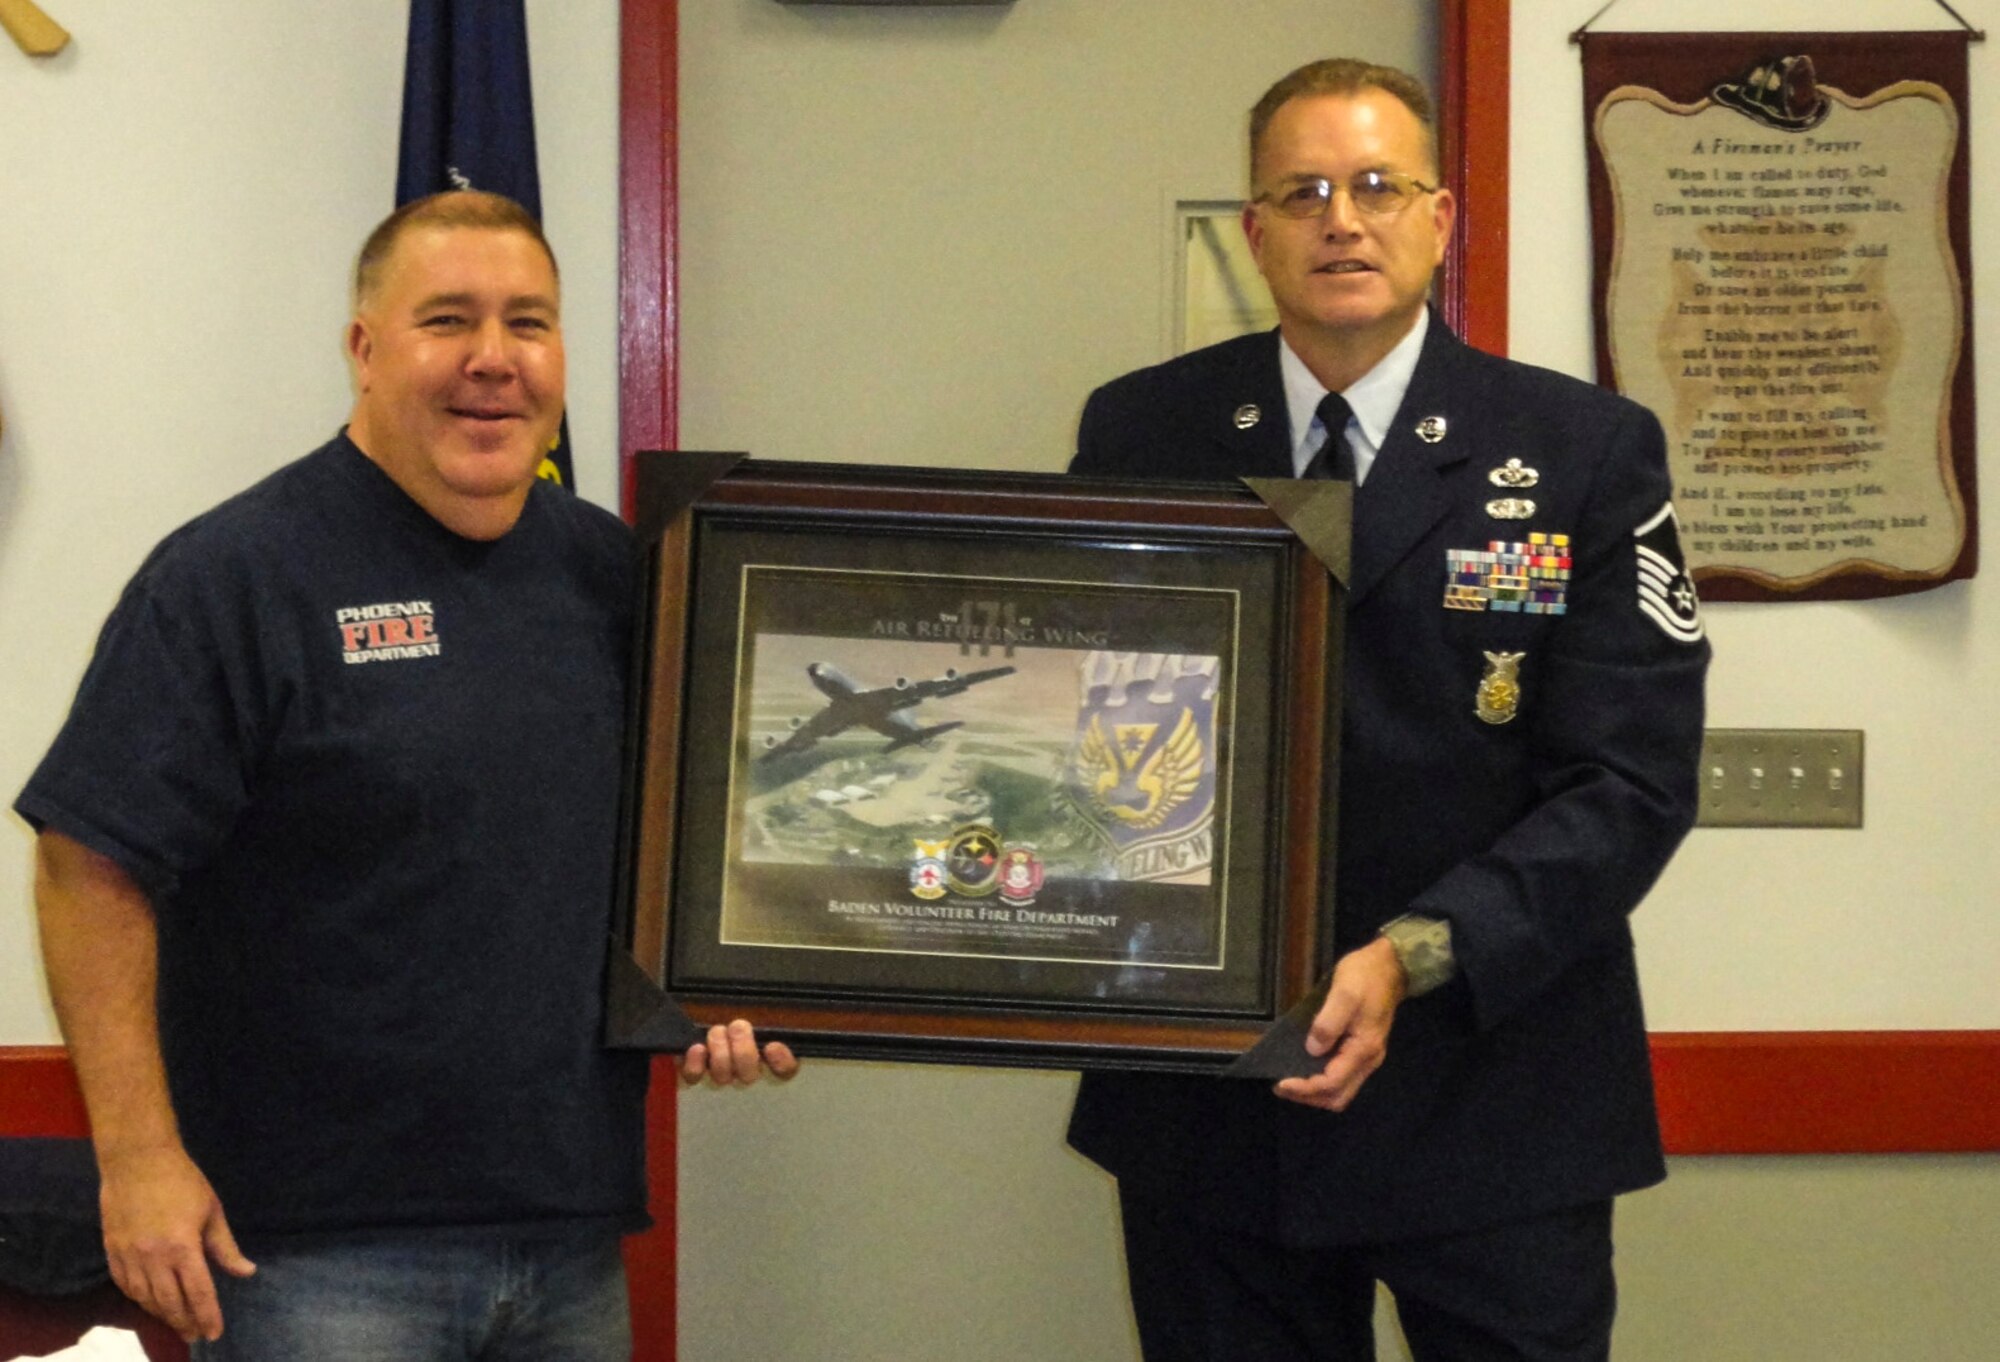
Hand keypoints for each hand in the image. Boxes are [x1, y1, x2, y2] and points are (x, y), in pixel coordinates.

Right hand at [98, 1144, 254, 1342]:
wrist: (137, 1160)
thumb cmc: (182, 1181)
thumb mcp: (212, 1211)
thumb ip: (225, 1247)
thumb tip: (246, 1272)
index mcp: (182, 1247)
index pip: (198, 1293)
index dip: (207, 1315)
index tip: (214, 1333)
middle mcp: (153, 1258)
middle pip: (170, 1302)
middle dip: (185, 1322)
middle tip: (196, 1334)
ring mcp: (129, 1256)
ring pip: (145, 1298)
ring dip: (162, 1314)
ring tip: (177, 1322)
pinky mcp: (112, 1251)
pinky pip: (124, 1285)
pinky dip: (138, 1299)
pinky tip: (149, 1304)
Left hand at [679, 1018, 798, 1087]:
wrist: (698, 1017)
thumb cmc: (739, 1014)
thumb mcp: (759, 1012)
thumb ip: (773, 1015)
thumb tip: (774, 1023)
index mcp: (769, 1057)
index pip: (785, 1070)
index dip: (781, 1062)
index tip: (773, 1047)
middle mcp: (745, 1072)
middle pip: (750, 1075)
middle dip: (743, 1052)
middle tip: (738, 1027)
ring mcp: (720, 1075)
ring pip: (723, 1076)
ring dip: (720, 1053)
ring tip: (718, 1032)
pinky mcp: (695, 1073)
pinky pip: (694, 1077)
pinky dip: (695, 1064)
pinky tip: (698, 1049)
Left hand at [1273, 937, 1407, 1111]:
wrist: (1389, 966)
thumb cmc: (1365, 977)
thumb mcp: (1344, 994)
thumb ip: (1328, 1023)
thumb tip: (1312, 1049)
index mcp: (1363, 1049)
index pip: (1332, 1083)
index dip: (1305, 1087)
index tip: (1280, 1082)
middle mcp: (1367, 1060)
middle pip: (1338, 1096)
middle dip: (1309, 1096)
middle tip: (1281, 1087)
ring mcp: (1366, 1057)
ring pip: (1340, 1090)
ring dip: (1314, 1092)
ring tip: (1289, 1082)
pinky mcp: (1361, 1050)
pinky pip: (1341, 1076)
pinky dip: (1321, 1080)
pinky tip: (1304, 1069)